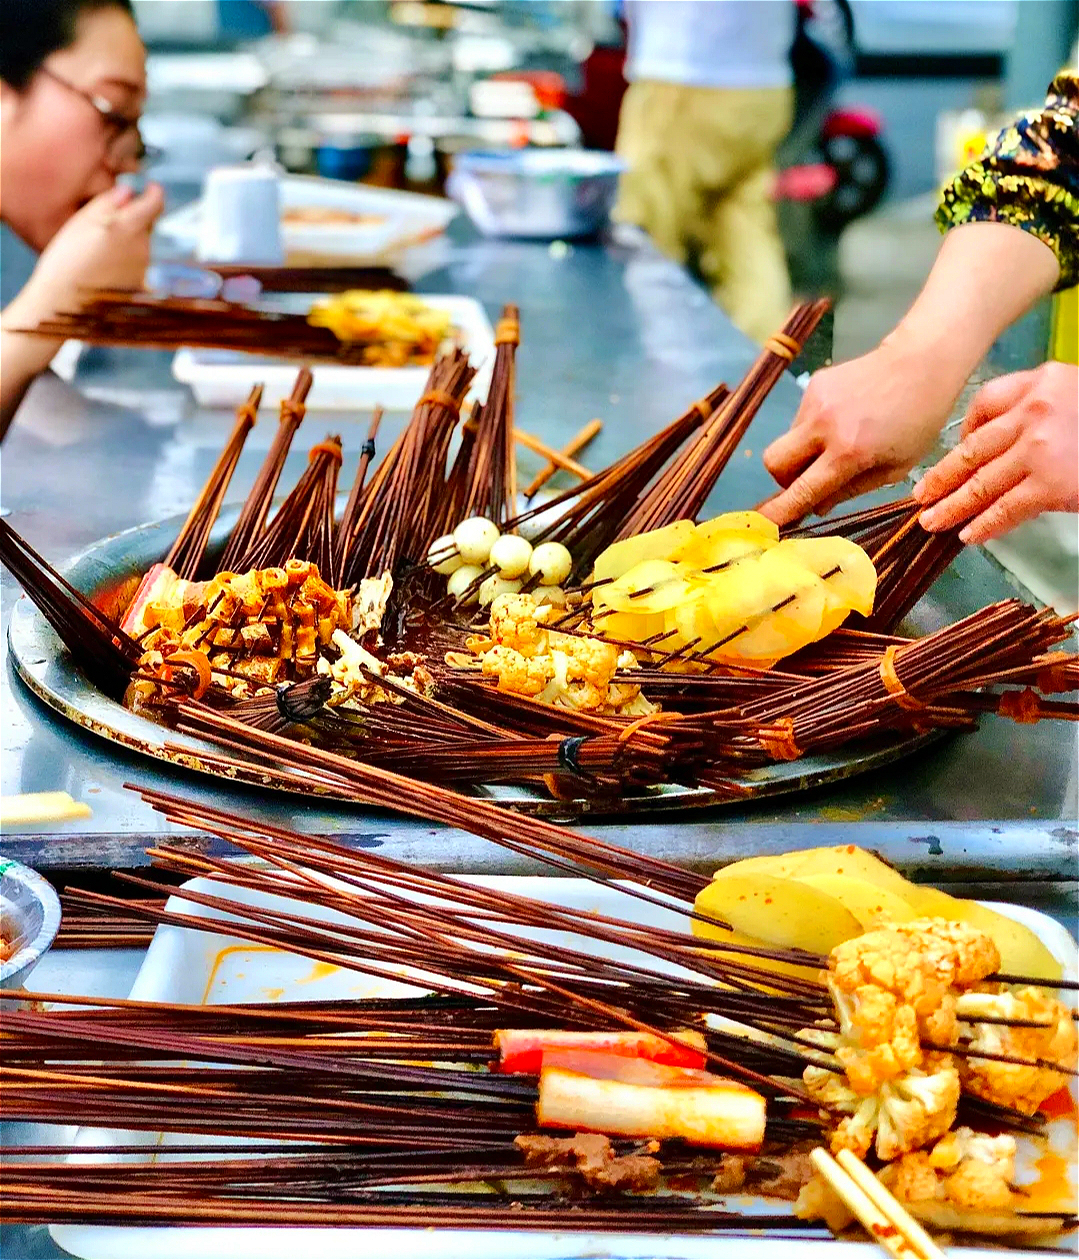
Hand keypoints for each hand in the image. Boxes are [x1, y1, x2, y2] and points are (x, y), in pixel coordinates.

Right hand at [5, 182, 163, 326]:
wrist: (64, 301)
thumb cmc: (67, 259)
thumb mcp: (82, 221)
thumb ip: (108, 202)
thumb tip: (128, 192)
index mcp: (129, 226)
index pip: (155, 203)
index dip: (154, 193)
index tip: (151, 188)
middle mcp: (142, 246)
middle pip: (147, 224)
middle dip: (133, 218)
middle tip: (106, 222)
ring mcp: (143, 267)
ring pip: (140, 244)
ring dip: (127, 240)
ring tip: (96, 249)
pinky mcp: (139, 284)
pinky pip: (135, 263)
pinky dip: (124, 259)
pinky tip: (102, 266)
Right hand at [759, 343, 961, 525]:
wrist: (922, 362)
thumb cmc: (919, 422)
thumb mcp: (895, 468)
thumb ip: (850, 491)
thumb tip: (814, 507)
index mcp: (850, 453)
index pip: (802, 490)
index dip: (779, 511)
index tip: (762, 526)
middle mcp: (824, 427)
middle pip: (774, 463)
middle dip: (783, 479)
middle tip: (807, 480)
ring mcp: (815, 402)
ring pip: (787, 441)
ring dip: (803, 453)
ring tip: (837, 442)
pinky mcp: (815, 385)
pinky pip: (800, 420)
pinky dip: (813, 430)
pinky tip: (842, 420)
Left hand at [913, 362, 1078, 543]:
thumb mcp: (1074, 397)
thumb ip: (1037, 410)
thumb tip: (992, 449)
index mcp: (1042, 380)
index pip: (985, 402)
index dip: (962, 431)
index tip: (950, 453)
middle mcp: (1036, 408)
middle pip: (974, 447)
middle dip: (943, 476)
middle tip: (921, 496)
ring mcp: (1041, 446)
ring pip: (982, 481)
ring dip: (953, 505)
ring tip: (933, 521)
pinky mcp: (1051, 483)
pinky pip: (1006, 507)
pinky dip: (985, 523)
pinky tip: (969, 534)